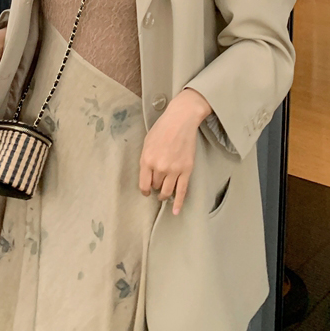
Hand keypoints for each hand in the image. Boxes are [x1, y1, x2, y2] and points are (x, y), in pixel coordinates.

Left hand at [139, 88, 210, 217]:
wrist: (181, 119)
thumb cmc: (163, 127)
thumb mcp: (147, 141)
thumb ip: (146, 159)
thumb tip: (147, 175)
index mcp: (147, 159)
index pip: (143, 184)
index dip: (145, 190)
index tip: (147, 191)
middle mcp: (159, 167)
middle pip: (156, 186)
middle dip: (156, 186)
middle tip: (158, 184)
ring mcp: (174, 170)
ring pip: (167, 191)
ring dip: (164, 195)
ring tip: (164, 195)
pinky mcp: (186, 170)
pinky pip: (181, 191)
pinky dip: (178, 203)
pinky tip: (175, 211)